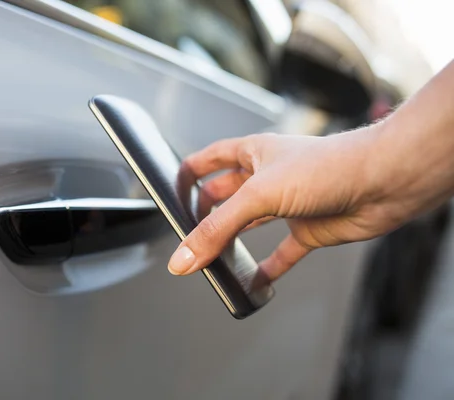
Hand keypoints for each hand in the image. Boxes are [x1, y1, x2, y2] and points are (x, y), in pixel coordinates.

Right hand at [167, 127, 409, 279]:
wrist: (382, 182)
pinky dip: (267, 268)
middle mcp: (267, 177)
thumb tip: (183, 257)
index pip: (207, 161)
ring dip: (231, 241)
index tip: (170, 198)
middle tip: (187, 237)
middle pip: (224, 196)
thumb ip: (217, 229)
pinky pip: (281, 252)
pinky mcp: (306, 228)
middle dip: (204, 214)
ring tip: (211, 260)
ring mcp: (286, 203)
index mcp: (252, 154)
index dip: (186, 177)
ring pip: (249, 224)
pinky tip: (255, 281)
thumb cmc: (328, 167)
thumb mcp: (259, 196)